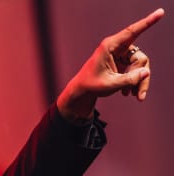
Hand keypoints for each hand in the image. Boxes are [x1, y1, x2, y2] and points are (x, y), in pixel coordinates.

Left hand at [57, 8, 164, 122]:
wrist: (82, 91)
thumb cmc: (91, 85)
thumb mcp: (110, 85)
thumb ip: (128, 80)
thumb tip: (146, 72)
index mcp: (109, 46)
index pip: (132, 32)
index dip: (147, 22)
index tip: (160, 12)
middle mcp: (117, 47)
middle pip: (140, 58)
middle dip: (141, 77)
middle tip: (139, 96)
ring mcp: (121, 54)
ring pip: (140, 65)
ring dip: (138, 81)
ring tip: (134, 96)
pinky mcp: (123, 62)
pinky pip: (136, 69)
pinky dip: (134, 81)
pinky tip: (128, 93)